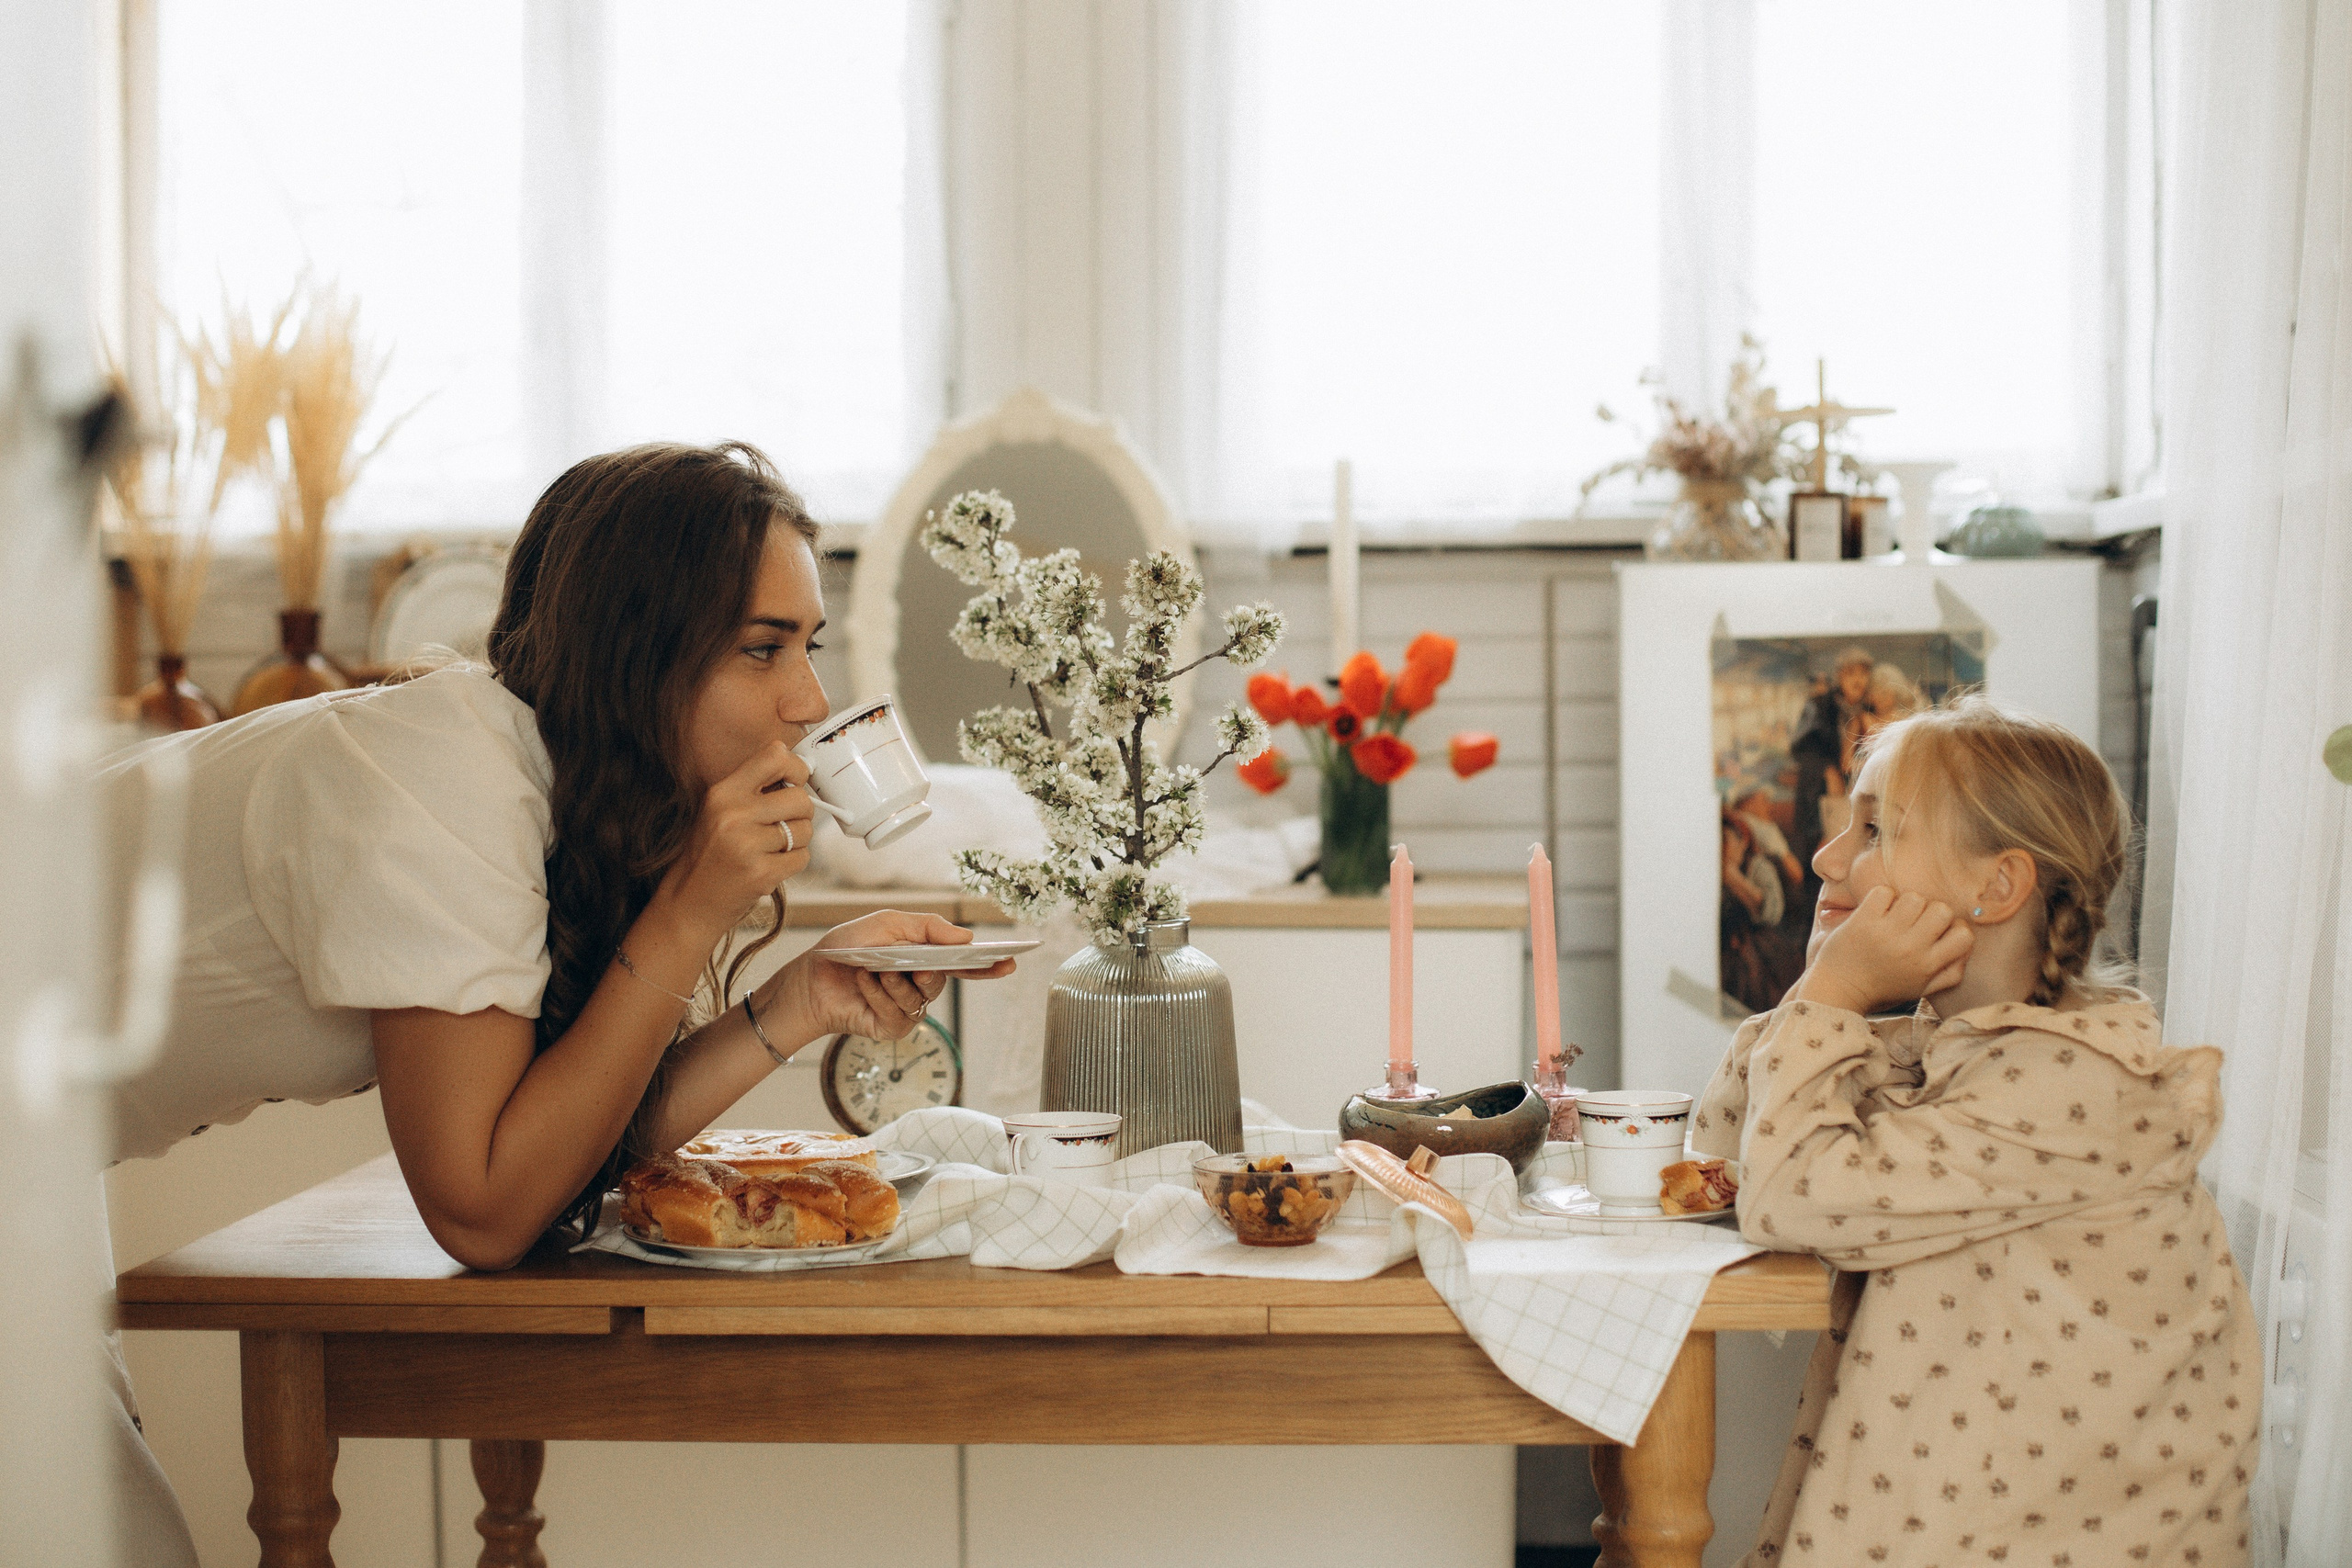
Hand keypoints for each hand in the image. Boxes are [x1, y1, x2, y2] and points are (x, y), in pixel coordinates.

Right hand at [652, 741, 817, 941]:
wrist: (688, 903)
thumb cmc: (708, 855)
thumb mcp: (718, 811)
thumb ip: (753, 789)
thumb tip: (801, 772)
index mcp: (722, 793)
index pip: (776, 756)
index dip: (796, 768)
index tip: (795, 781)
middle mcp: (733, 814)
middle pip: (800, 798)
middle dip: (800, 813)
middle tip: (782, 825)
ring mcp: (747, 845)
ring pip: (805, 829)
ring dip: (797, 841)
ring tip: (770, 849)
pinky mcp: (761, 874)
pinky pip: (802, 857)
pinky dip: (793, 862)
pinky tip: (770, 866)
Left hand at [767, 911, 1017, 1043]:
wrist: (810, 977)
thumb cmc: (847, 948)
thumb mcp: (888, 924)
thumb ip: (928, 927)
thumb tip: (966, 936)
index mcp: (922, 959)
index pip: (962, 964)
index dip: (987, 965)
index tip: (1010, 961)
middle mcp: (918, 986)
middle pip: (942, 980)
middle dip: (930, 969)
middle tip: (917, 964)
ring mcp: (906, 1009)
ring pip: (920, 997)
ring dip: (896, 980)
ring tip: (875, 969)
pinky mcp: (890, 1028)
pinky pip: (898, 1012)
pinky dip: (879, 993)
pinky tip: (864, 981)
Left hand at [1794, 887, 1972, 1014]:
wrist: (1838, 990)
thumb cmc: (1882, 988)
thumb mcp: (1921, 989)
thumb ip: (1950, 972)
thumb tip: (1967, 947)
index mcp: (1927, 966)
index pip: (1964, 935)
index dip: (1954, 928)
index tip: (1937, 933)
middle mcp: (1910, 949)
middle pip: (1942, 909)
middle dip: (1930, 911)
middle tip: (1914, 922)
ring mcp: (1886, 933)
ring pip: (1915, 897)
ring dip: (1905, 902)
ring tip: (1893, 916)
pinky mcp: (1863, 921)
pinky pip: (1884, 891)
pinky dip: (1881, 897)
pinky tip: (1875, 911)